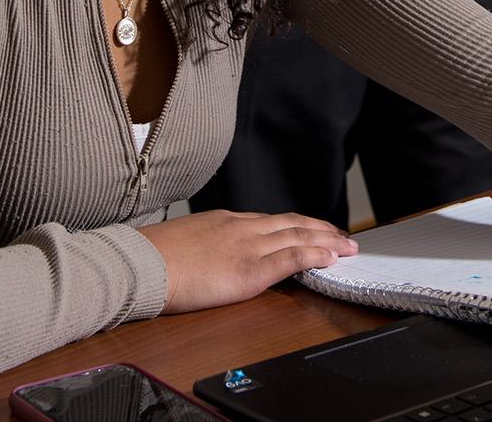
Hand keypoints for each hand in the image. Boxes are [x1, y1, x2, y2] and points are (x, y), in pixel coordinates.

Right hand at [136, 210, 358, 312]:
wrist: (143, 262)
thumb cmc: (154, 257)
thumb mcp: (187, 240)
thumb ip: (208, 242)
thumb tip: (214, 253)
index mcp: (227, 221)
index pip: (272, 220)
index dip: (298, 225)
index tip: (314, 229)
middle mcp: (243, 227)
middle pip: (293, 223)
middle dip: (321, 229)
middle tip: (343, 236)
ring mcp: (248, 246)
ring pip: (299, 236)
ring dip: (327, 240)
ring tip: (348, 246)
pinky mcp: (250, 270)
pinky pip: (292, 258)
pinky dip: (315, 255)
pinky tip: (331, 257)